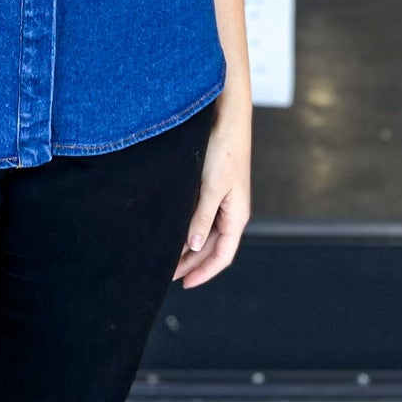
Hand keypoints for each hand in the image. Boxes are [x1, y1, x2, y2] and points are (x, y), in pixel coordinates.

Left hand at [172, 103, 250, 288]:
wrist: (227, 116)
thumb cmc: (224, 148)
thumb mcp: (211, 187)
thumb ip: (202, 217)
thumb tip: (194, 246)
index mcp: (236, 215)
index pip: (222, 255)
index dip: (204, 272)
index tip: (184, 284)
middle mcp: (230, 211)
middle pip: (211, 247)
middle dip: (191, 263)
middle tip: (165, 274)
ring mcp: (222, 199)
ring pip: (205, 233)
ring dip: (187, 246)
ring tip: (164, 256)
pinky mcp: (213, 187)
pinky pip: (201, 216)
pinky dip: (187, 227)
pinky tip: (171, 230)